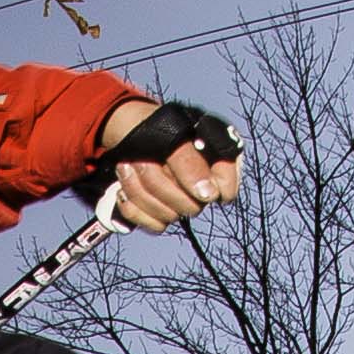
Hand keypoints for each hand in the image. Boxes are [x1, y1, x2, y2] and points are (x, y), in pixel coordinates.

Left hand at [99, 94, 241, 234]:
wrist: (128, 132)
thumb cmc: (154, 128)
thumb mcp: (170, 133)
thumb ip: (190, 162)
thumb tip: (208, 195)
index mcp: (217, 158)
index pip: (227, 188)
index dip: (205, 186)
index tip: (176, 168)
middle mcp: (205, 184)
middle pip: (191, 205)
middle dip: (159, 179)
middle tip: (144, 157)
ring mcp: (184, 202)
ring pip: (168, 216)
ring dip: (139, 187)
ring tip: (129, 163)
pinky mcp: (163, 216)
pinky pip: (152, 225)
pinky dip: (132, 203)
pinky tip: (126, 183)